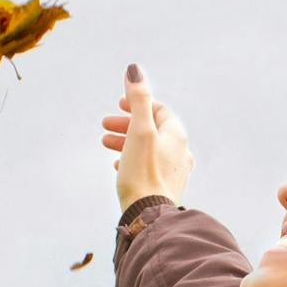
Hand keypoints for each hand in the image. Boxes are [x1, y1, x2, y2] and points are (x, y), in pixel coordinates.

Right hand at [102, 63, 193, 213]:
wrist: (149, 216)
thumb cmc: (142, 172)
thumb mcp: (138, 130)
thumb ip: (138, 100)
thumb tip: (135, 69)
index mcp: (177, 136)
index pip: (159, 110)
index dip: (137, 104)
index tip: (118, 106)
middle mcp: (181, 152)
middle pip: (153, 129)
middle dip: (127, 124)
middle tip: (104, 125)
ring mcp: (175, 172)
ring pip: (149, 148)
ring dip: (126, 141)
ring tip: (105, 143)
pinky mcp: (165, 188)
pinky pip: (149, 167)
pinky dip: (133, 160)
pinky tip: (118, 166)